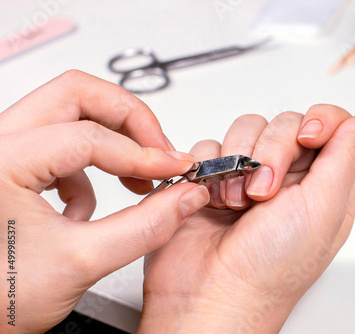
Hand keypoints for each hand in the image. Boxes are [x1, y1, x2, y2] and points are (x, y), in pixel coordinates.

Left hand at [0, 70, 209, 332]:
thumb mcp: (81, 262)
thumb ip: (145, 226)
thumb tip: (183, 197)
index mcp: (2, 162)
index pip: (89, 136)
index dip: (142, 153)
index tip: (174, 169)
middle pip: (77, 95)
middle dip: (129, 119)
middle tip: (159, 148)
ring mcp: (3, 153)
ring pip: (70, 113)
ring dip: (112, 140)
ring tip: (136, 179)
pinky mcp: (12, 167)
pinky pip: (60, 146)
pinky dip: (88, 168)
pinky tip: (88, 209)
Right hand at [138, 105, 354, 332]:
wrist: (214, 294)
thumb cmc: (271, 269)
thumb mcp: (324, 207)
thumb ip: (351, 152)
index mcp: (325, 183)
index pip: (331, 123)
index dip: (319, 121)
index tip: (308, 139)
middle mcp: (290, 177)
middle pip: (285, 123)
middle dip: (270, 152)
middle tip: (263, 193)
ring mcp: (251, 175)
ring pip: (246, 129)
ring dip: (237, 163)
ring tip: (236, 202)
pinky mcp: (216, 177)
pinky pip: (211, 146)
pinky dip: (210, 168)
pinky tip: (215, 199)